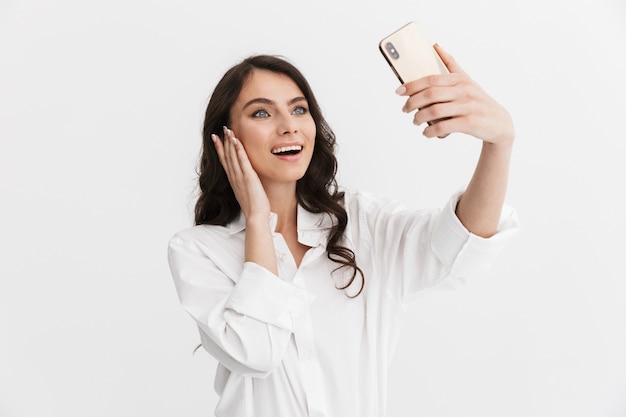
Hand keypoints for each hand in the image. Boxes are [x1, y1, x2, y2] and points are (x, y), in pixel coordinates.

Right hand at [212, 127, 270, 219]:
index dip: (220, 149)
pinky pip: (242, 160)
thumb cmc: (254, 208)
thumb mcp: (247, 194)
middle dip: (223, 142)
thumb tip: (248, 181)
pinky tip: (236, 140)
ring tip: (227, 130)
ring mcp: (240, 177)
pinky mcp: (248, 177)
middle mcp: (234, 178)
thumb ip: (245, 185)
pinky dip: (238, 150)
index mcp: (233, 181)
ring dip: (229, 142)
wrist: (256, 216)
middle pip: (226, 156)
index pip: (224, 162)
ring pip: (232, 156)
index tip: (216, 139)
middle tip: (220, 130)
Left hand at [398, 44, 513, 146]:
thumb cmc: (478, 101)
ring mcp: (467, 107)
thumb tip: (436, 46)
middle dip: (412, 102)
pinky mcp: (470, 123)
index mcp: (460, 80)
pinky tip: (427, 133)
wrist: (500, 123)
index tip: (398, 91)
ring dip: (419, 118)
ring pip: (434, 111)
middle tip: (405, 109)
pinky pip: (443, 127)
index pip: (431, 79)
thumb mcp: (467, 80)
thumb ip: (451, 64)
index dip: (412, 85)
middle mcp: (464, 91)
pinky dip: (431, 131)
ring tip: (415, 121)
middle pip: (430, 95)